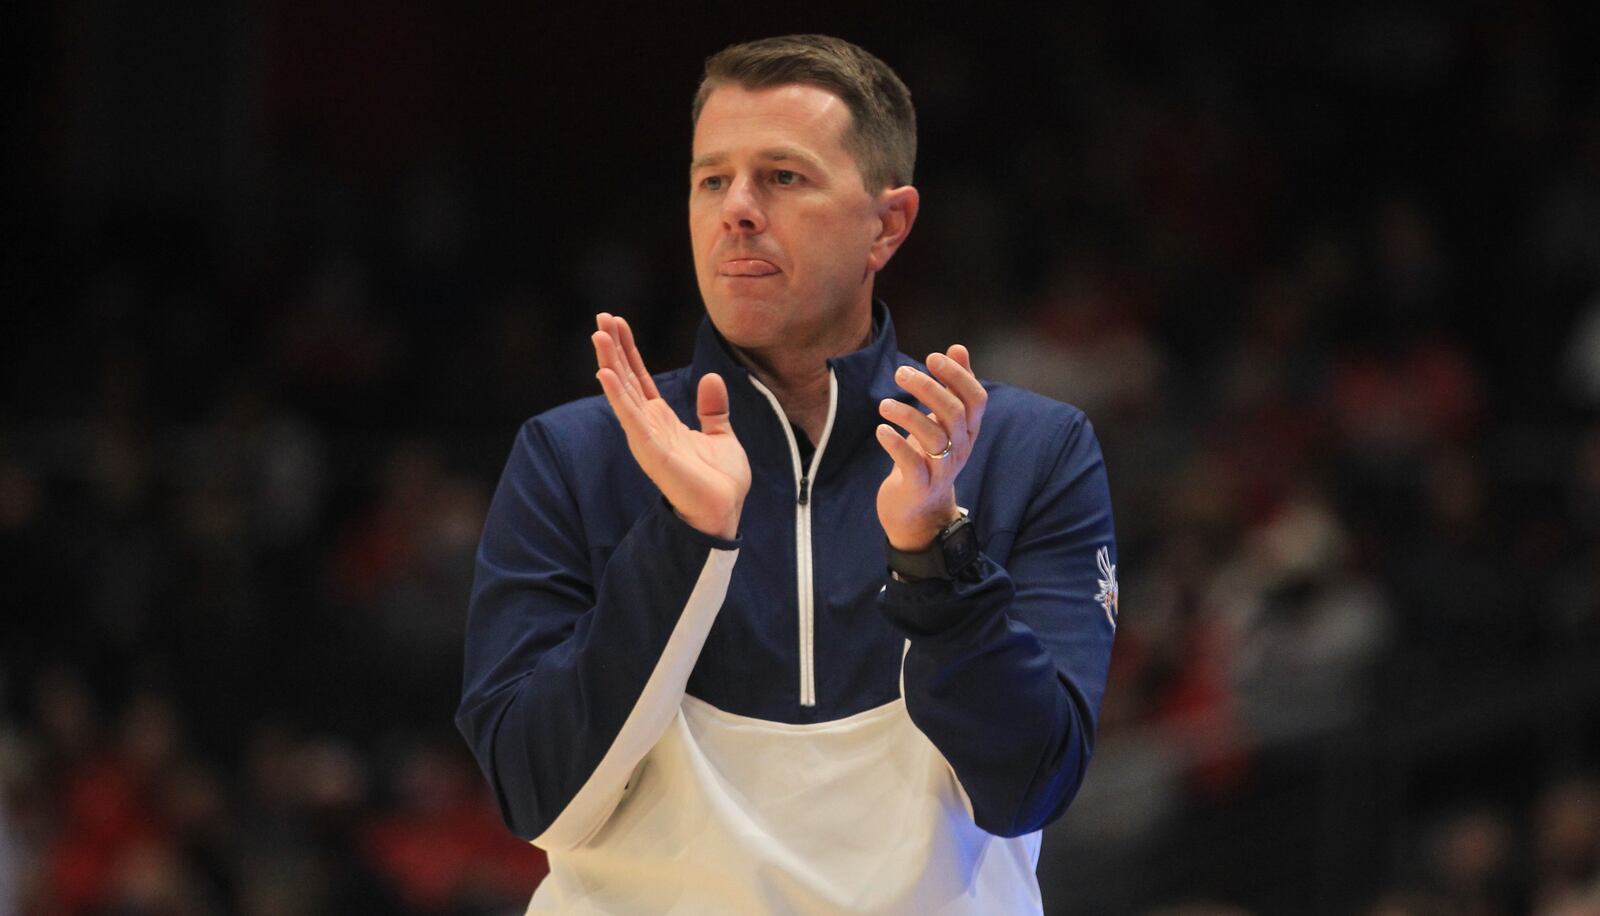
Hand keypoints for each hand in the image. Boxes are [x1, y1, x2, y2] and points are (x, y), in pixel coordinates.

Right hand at [592, 313, 750, 538]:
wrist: (725, 510)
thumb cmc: (720, 481)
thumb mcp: (721, 434)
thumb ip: (713, 408)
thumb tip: (710, 377)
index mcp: (663, 420)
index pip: (640, 378)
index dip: (628, 350)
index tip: (617, 323)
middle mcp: (648, 425)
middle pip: (626, 378)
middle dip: (613, 347)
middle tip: (601, 316)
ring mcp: (646, 436)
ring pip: (623, 392)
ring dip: (609, 362)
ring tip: (598, 334)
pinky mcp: (650, 449)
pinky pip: (629, 417)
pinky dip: (617, 394)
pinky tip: (605, 372)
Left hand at [875, 345, 987, 550]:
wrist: (918, 512)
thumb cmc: (929, 458)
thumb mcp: (944, 422)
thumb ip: (953, 387)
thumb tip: (958, 347)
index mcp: (968, 430)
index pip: (976, 399)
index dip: (959, 376)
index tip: (933, 357)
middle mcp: (961, 448)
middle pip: (953, 413)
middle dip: (928, 388)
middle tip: (901, 372)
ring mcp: (942, 469)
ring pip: (934, 437)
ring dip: (907, 415)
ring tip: (884, 404)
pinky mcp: (920, 487)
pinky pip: (912, 464)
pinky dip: (895, 445)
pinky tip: (881, 430)